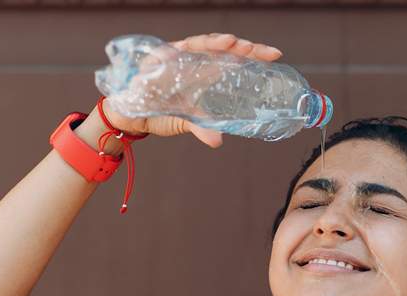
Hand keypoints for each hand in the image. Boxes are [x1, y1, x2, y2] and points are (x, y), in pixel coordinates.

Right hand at [102, 33, 283, 148]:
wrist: (131, 115)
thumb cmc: (161, 113)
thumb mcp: (186, 122)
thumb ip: (203, 129)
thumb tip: (218, 142)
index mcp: (206, 71)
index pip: (234, 59)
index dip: (254, 55)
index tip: (275, 55)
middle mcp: (195, 60)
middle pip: (222, 47)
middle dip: (241, 46)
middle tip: (258, 50)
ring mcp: (177, 56)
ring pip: (202, 43)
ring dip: (217, 42)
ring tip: (232, 43)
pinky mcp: (159, 57)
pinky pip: (173, 50)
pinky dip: (187, 48)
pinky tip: (203, 47)